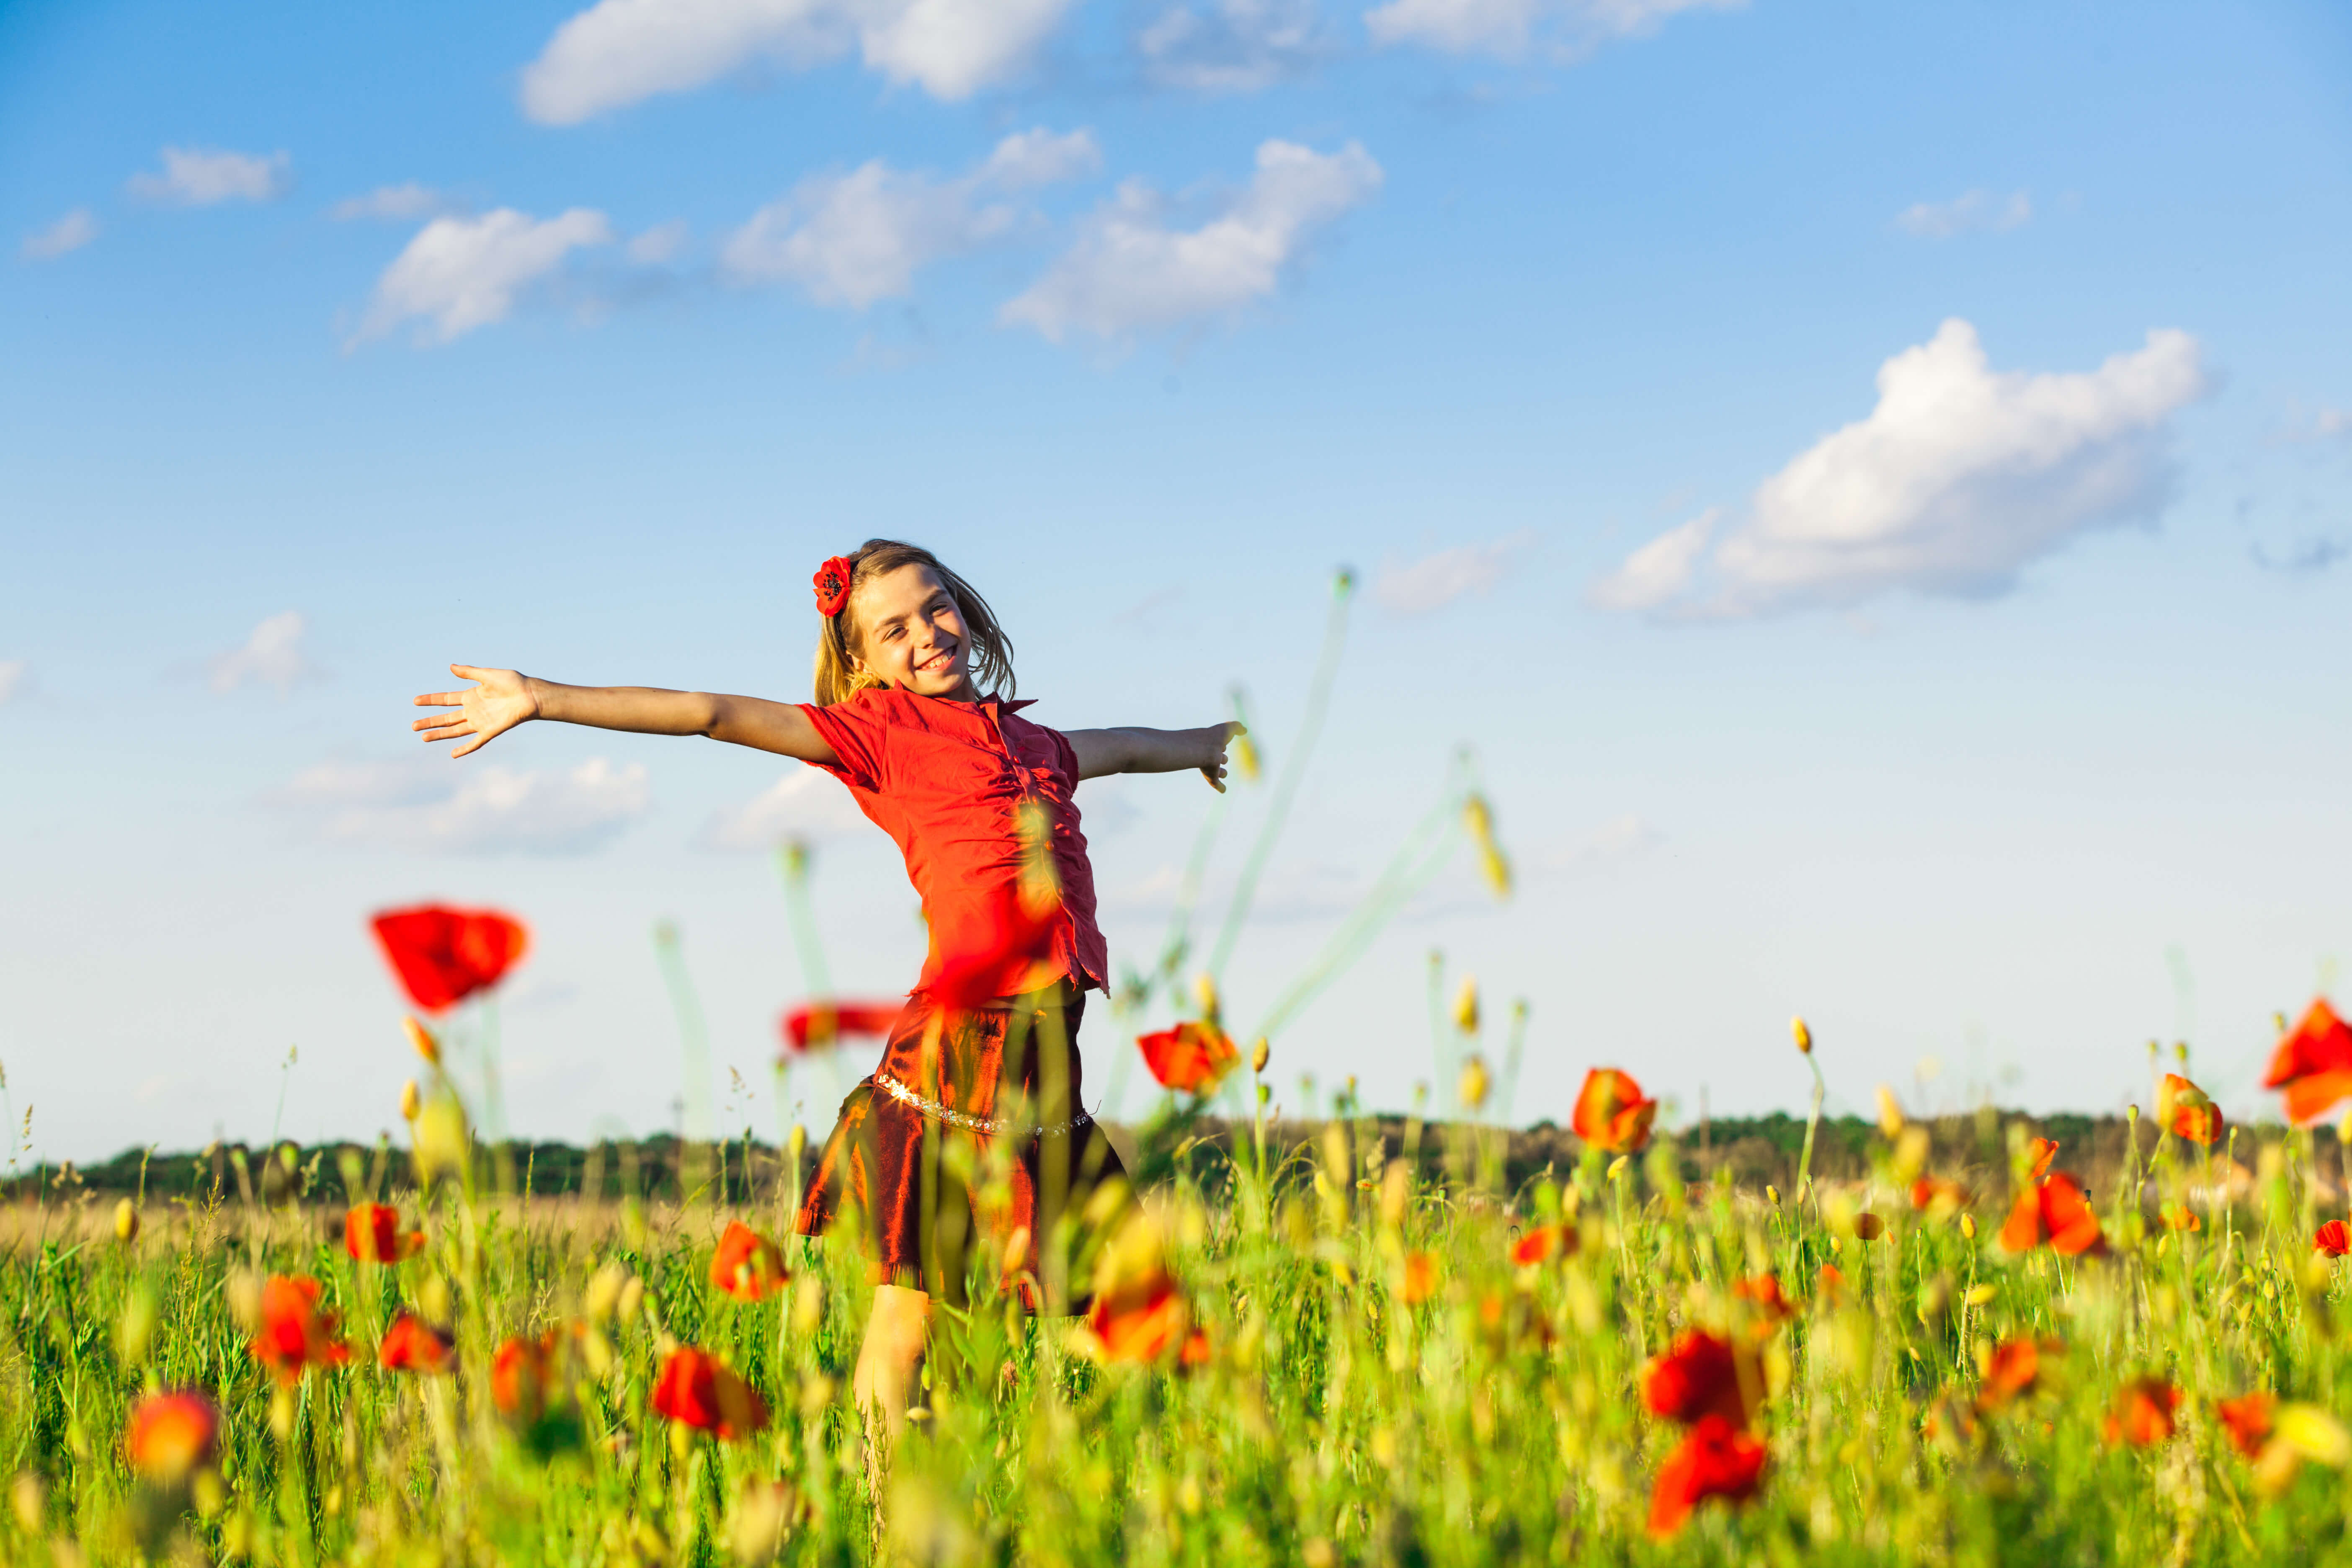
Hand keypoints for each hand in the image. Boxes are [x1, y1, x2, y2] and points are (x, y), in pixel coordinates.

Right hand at [412, 665, 537, 757]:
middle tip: (413, 726)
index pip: (446, 699)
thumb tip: (450, 666)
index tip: (415, 701)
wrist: (530, 695)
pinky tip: (453, 754)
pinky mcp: (490, 731)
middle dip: (430, 721)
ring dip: (440, 734)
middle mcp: (473, 710)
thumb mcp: (488, 675)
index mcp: (471, 696)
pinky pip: (475, 743)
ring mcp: (480, 722)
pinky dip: (465, 748)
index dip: (431, 700)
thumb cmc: (513, 683)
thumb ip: (469, 672)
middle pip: (447, 718)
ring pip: (455, 731)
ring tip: (423, 737)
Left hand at [1199, 721, 1244, 793]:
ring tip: (1224, 774)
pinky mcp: (1211, 778)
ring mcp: (1210, 767)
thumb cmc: (1215, 737)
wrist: (1203, 749)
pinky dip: (1220, 787)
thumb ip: (1237, 727)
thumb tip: (1244, 729)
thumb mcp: (1228, 728)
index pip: (1218, 744)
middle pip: (1218, 758)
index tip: (1224, 745)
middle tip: (1223, 759)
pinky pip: (1216, 784)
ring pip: (1216, 772)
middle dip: (1222, 759)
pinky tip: (1223, 790)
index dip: (1222, 744)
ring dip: (1221, 773)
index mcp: (1213, 743)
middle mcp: (1210, 755)